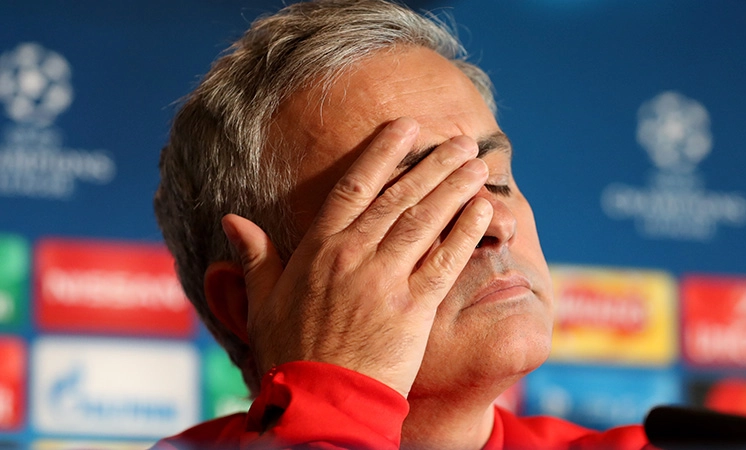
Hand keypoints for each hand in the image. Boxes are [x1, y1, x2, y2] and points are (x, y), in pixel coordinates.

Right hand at [222, 117, 492, 397]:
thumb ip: (255, 257)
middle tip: (459, 141)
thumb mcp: (261, 301)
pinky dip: (466, 232)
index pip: (353, 187)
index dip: (382, 153)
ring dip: (454, 188)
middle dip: (432, 164)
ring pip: (424, 221)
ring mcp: (385, 280)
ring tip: (476, 164)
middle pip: (398, 197)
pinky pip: (445, 261)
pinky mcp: (413, 308)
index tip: (406, 129)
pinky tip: (484, 209)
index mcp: (318, 249)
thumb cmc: (289, 353)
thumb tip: (232, 219)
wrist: (318, 402)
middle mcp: (353, 255)